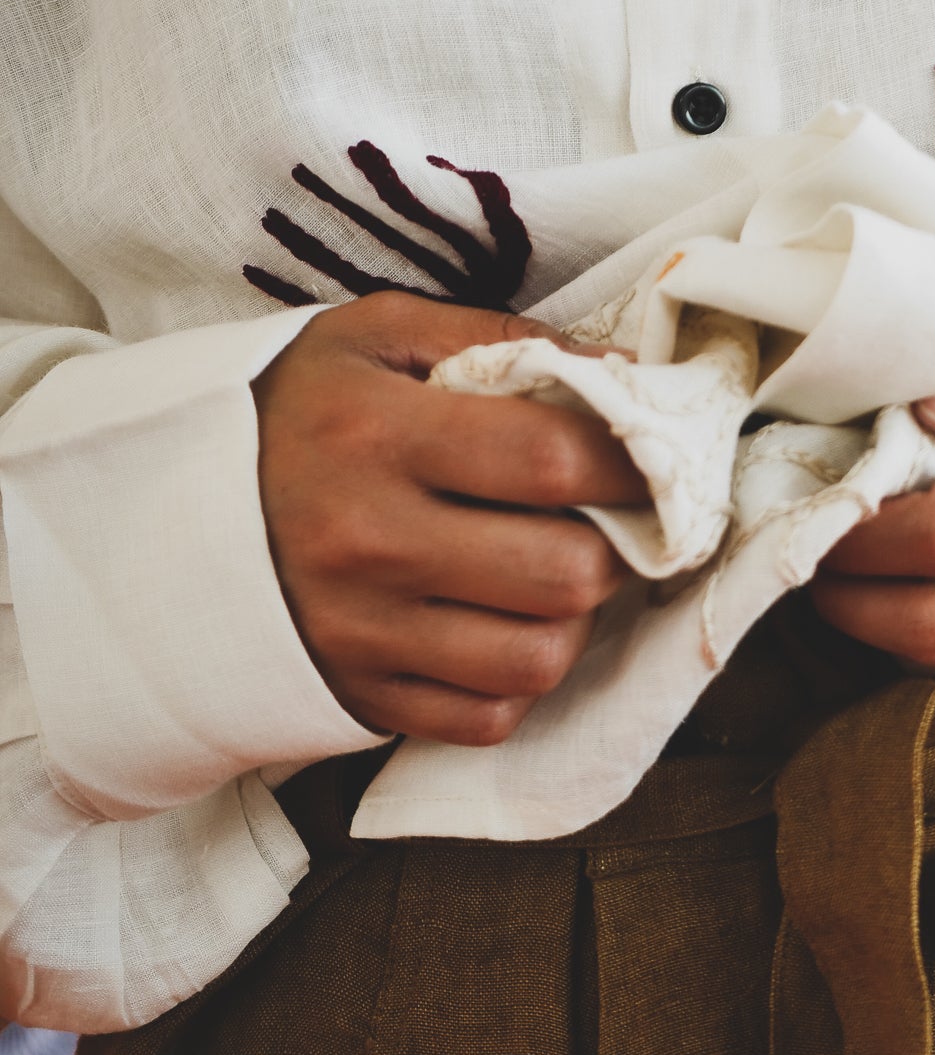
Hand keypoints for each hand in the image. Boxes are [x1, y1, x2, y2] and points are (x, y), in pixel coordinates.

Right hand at [254, 293, 646, 745]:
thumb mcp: (377, 336)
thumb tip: (622, 373)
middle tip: (608, 520)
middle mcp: (368, 542)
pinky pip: (485, 718)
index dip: (631, 459)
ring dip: (574, 617)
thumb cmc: (297, 406)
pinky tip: (502, 624)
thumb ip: (498, 339)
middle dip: (615, 545)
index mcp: (376, 436)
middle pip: (563, 573)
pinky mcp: (356, 696)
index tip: (652, 452)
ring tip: (554, 570)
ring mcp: (359, 632)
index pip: (553, 460)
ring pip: (537, 658)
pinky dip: (517, 679)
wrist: (162, 504)